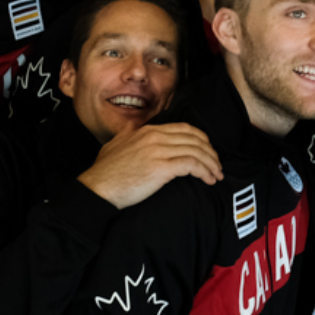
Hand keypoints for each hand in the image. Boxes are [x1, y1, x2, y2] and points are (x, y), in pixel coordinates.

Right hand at [78, 123, 223, 207]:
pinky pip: (192, 165)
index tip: (208, 152)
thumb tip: (129, 126)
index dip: (201, 139)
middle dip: (210, 152)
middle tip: (216, 165)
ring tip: (216, 175)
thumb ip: (126, 133)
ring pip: (196, 151)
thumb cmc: (105, 172)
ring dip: (211, 164)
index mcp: (148, 130)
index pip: (185, 128)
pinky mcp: (161, 168)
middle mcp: (155, 137)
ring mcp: (158, 151)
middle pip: (195, 139)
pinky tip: (208, 180)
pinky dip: (204, 171)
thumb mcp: (115, 144)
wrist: (98, 188)